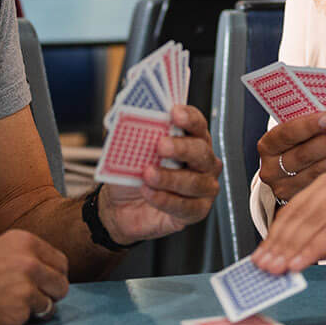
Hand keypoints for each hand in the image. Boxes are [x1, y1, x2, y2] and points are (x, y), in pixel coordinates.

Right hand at [0, 229, 69, 324]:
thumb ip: (24, 257)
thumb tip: (48, 273)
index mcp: (26, 242)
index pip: (60, 262)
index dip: (52, 275)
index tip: (42, 283)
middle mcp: (30, 263)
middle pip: (61, 285)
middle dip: (50, 294)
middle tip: (30, 298)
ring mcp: (26, 289)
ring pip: (50, 304)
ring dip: (35, 309)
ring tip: (10, 305)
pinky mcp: (18, 313)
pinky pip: (31, 320)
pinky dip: (18, 320)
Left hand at [98, 104, 220, 242]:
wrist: (121, 206)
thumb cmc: (133, 173)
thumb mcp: (131, 150)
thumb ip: (140, 136)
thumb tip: (138, 122)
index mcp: (191, 140)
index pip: (197, 124)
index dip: (189, 118)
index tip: (174, 113)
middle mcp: (203, 162)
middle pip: (201, 151)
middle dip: (181, 148)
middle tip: (161, 145)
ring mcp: (204, 187)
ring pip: (195, 182)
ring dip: (169, 178)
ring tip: (148, 175)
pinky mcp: (197, 211)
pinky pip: (187, 207)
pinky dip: (166, 200)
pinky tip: (150, 193)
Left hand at [250, 165, 325, 273]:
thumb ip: (313, 244)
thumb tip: (279, 259)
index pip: (296, 208)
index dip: (276, 234)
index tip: (260, 258)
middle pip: (303, 213)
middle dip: (281, 243)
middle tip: (265, 266)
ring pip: (316, 220)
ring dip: (294, 247)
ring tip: (279, 269)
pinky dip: (315, 247)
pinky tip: (302, 263)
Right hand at [257, 111, 325, 202]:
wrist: (290, 171)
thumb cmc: (297, 142)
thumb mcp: (295, 130)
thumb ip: (308, 123)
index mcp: (267, 146)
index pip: (286, 134)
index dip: (309, 125)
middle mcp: (271, 170)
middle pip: (304, 155)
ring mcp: (286, 189)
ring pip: (318, 172)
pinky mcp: (303, 201)